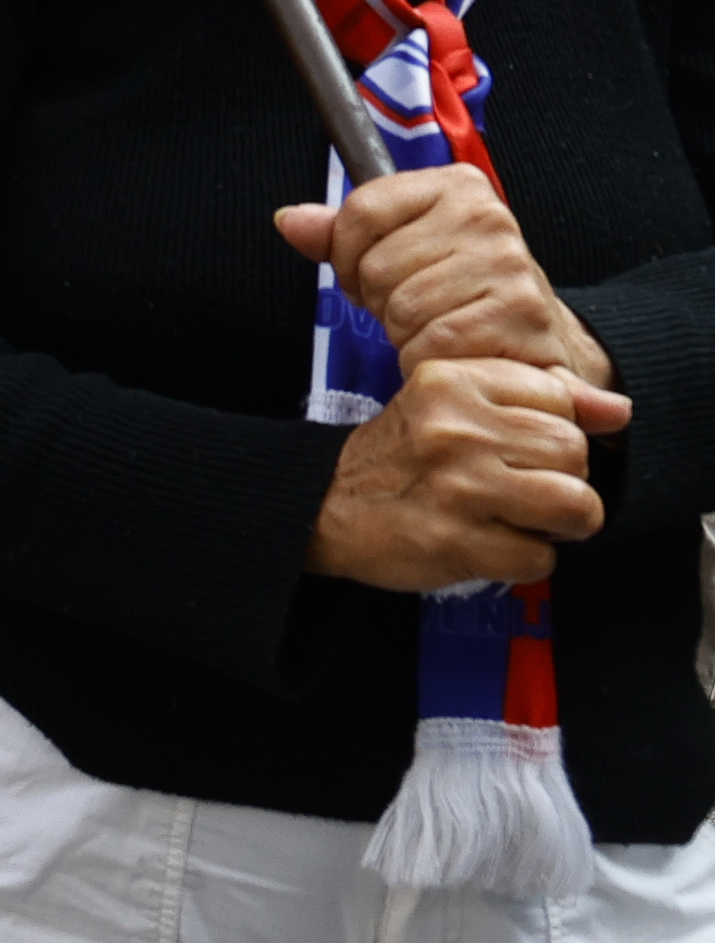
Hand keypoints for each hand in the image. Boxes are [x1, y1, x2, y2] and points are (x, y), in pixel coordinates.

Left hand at [281, 168, 618, 386]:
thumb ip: (342, 234)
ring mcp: (510, 264)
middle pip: (377, 266)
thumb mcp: (403, 247)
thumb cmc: (461, 290)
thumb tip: (288, 221)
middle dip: (381, 301)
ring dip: (406, 335)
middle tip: (412, 311)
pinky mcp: (520, 315)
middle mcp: (488, 217)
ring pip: (402, 309)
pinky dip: (427, 359)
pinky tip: (451, 353)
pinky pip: (432, 345)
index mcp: (456, 186)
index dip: (346, 255)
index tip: (366, 276)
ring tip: (434, 330)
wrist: (539, 340)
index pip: (361, 210)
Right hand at [307, 354, 626, 592]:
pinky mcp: (458, 541)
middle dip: (559, 480)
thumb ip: (535, 398)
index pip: (560, 401)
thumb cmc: (401, 456)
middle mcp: (455, 426)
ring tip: (518, 519)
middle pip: (574, 453)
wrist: (323, 505)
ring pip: (575, 505)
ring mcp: (457, 485)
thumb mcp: (453, 403)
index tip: (518, 447)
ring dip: (557, 525)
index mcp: (451, 380)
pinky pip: (541, 559)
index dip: (550, 432)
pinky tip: (486, 544)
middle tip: (516, 489)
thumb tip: (619, 408)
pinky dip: (522, 561)